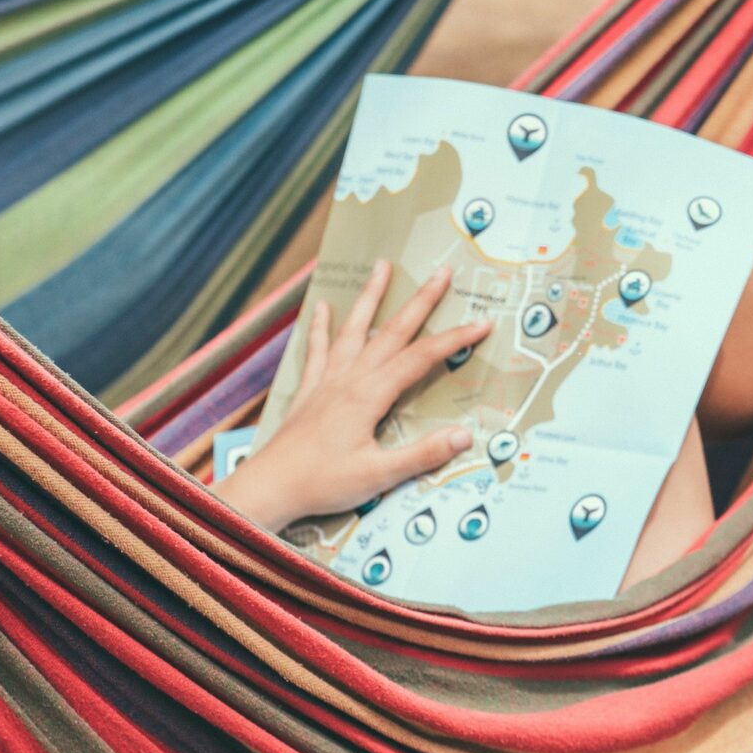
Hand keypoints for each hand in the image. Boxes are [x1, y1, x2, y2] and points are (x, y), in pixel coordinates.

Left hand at [218, 262, 489, 530]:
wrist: (271, 486)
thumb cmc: (322, 483)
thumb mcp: (379, 475)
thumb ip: (422, 454)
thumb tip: (463, 436)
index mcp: (370, 395)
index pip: (421, 358)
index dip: (454, 339)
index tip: (481, 323)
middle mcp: (350, 379)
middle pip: (393, 331)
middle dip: (421, 301)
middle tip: (441, 272)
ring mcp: (327, 381)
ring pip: (354, 329)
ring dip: (371, 297)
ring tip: (381, 266)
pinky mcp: (309, 390)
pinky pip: (317, 349)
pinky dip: (320, 326)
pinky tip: (321, 306)